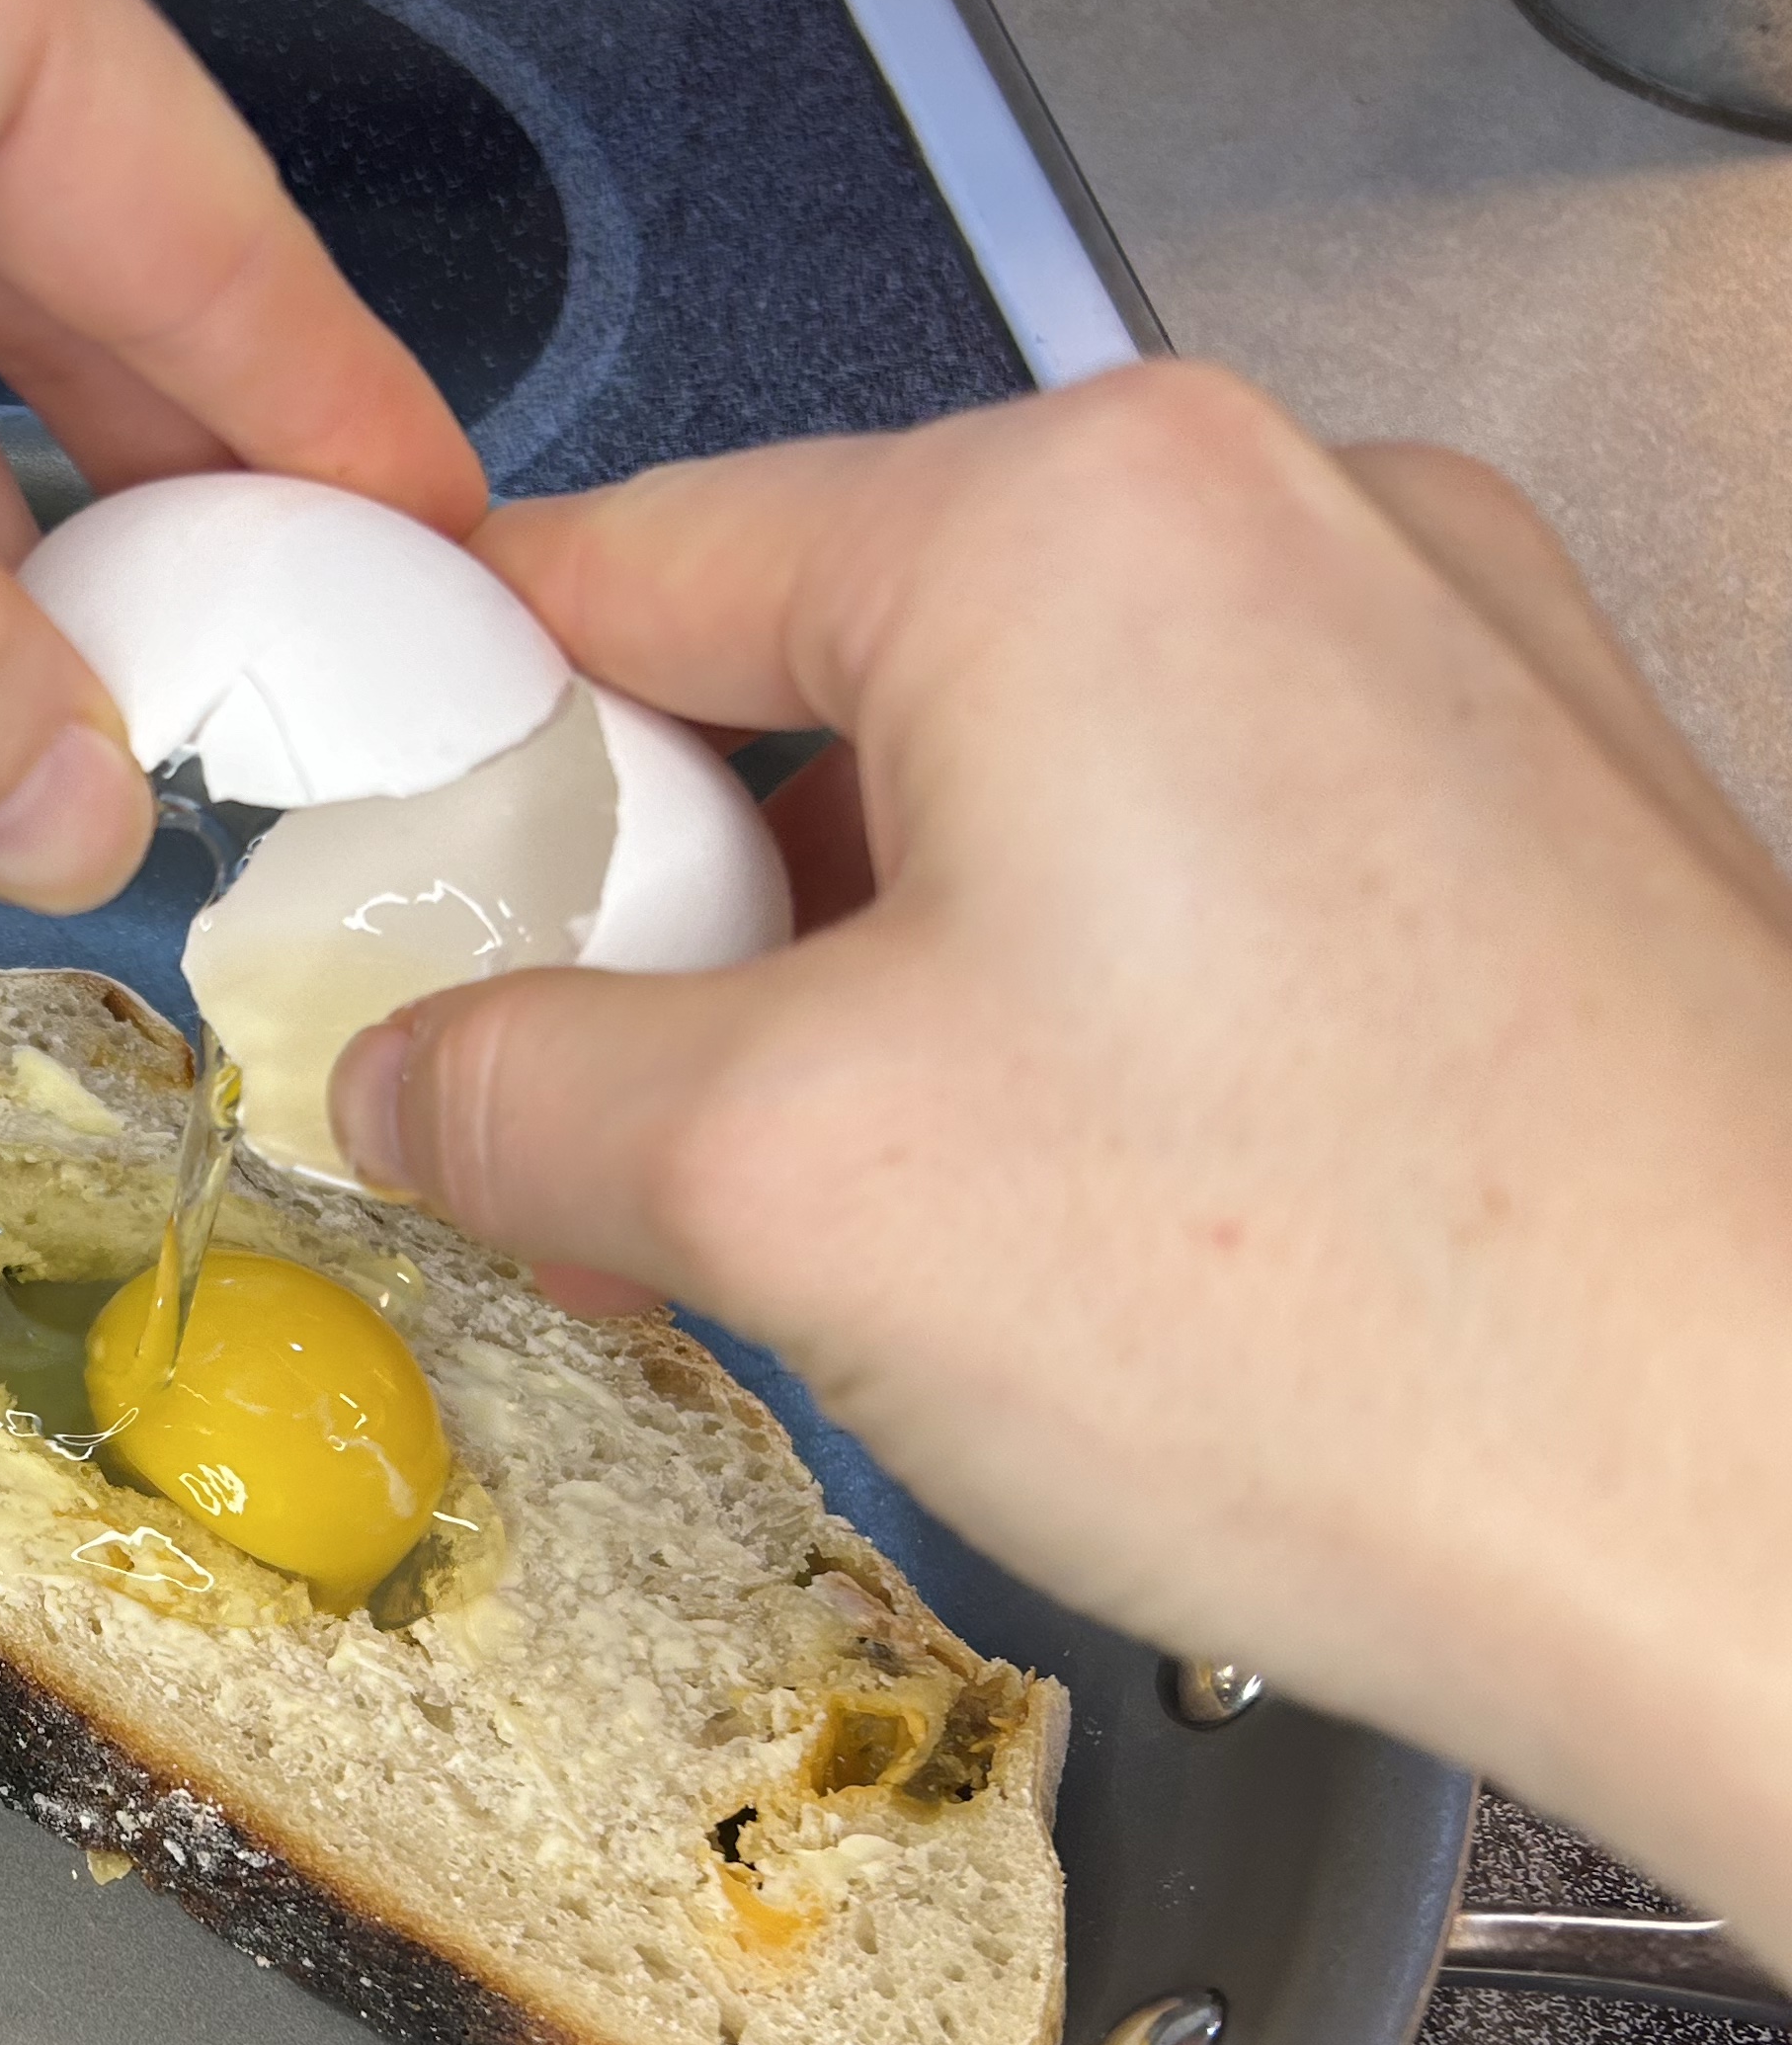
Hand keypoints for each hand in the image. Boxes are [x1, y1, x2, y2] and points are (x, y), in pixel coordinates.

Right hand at [327, 363, 1791, 1947]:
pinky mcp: (1526, 821)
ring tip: (826, 1217)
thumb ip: (510, 1089)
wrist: (1784, 1523)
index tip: (391, 903)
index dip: (461, 744)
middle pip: (822, 674)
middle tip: (599, 1130)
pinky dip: (1049, 1000)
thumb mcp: (773, 1188)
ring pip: (1007, 781)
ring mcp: (1437, 664)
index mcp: (1078, 521)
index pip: (630, 558)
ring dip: (857, 979)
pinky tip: (1038, 1207)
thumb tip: (405, 1075)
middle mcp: (1285, 526)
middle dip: (675, 913)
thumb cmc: (1354, 1321)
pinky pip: (1183, 858)